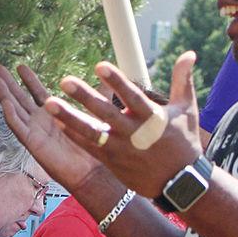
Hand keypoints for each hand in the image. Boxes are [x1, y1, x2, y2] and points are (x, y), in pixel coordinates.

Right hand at [0, 64, 100, 192]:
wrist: (91, 173)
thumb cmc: (93, 148)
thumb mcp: (96, 116)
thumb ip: (98, 96)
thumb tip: (110, 79)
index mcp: (52, 114)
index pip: (36, 93)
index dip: (28, 79)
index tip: (20, 65)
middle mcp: (39, 122)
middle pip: (19, 98)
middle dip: (8, 83)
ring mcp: (34, 132)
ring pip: (14, 110)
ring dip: (3, 95)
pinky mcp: (33, 144)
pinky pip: (18, 128)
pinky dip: (11, 115)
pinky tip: (4, 103)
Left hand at [47, 53, 203, 198]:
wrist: (180, 183)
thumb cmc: (184, 141)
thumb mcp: (186, 109)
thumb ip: (182, 80)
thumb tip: (189, 53)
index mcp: (152, 118)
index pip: (131, 96)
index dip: (116, 81)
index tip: (99, 65)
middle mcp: (133, 133)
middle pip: (105, 113)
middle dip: (84, 96)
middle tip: (65, 80)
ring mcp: (120, 149)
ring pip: (90, 132)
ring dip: (68, 117)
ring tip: (48, 103)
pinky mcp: (111, 161)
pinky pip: (88, 147)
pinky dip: (73, 135)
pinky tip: (57, 122)